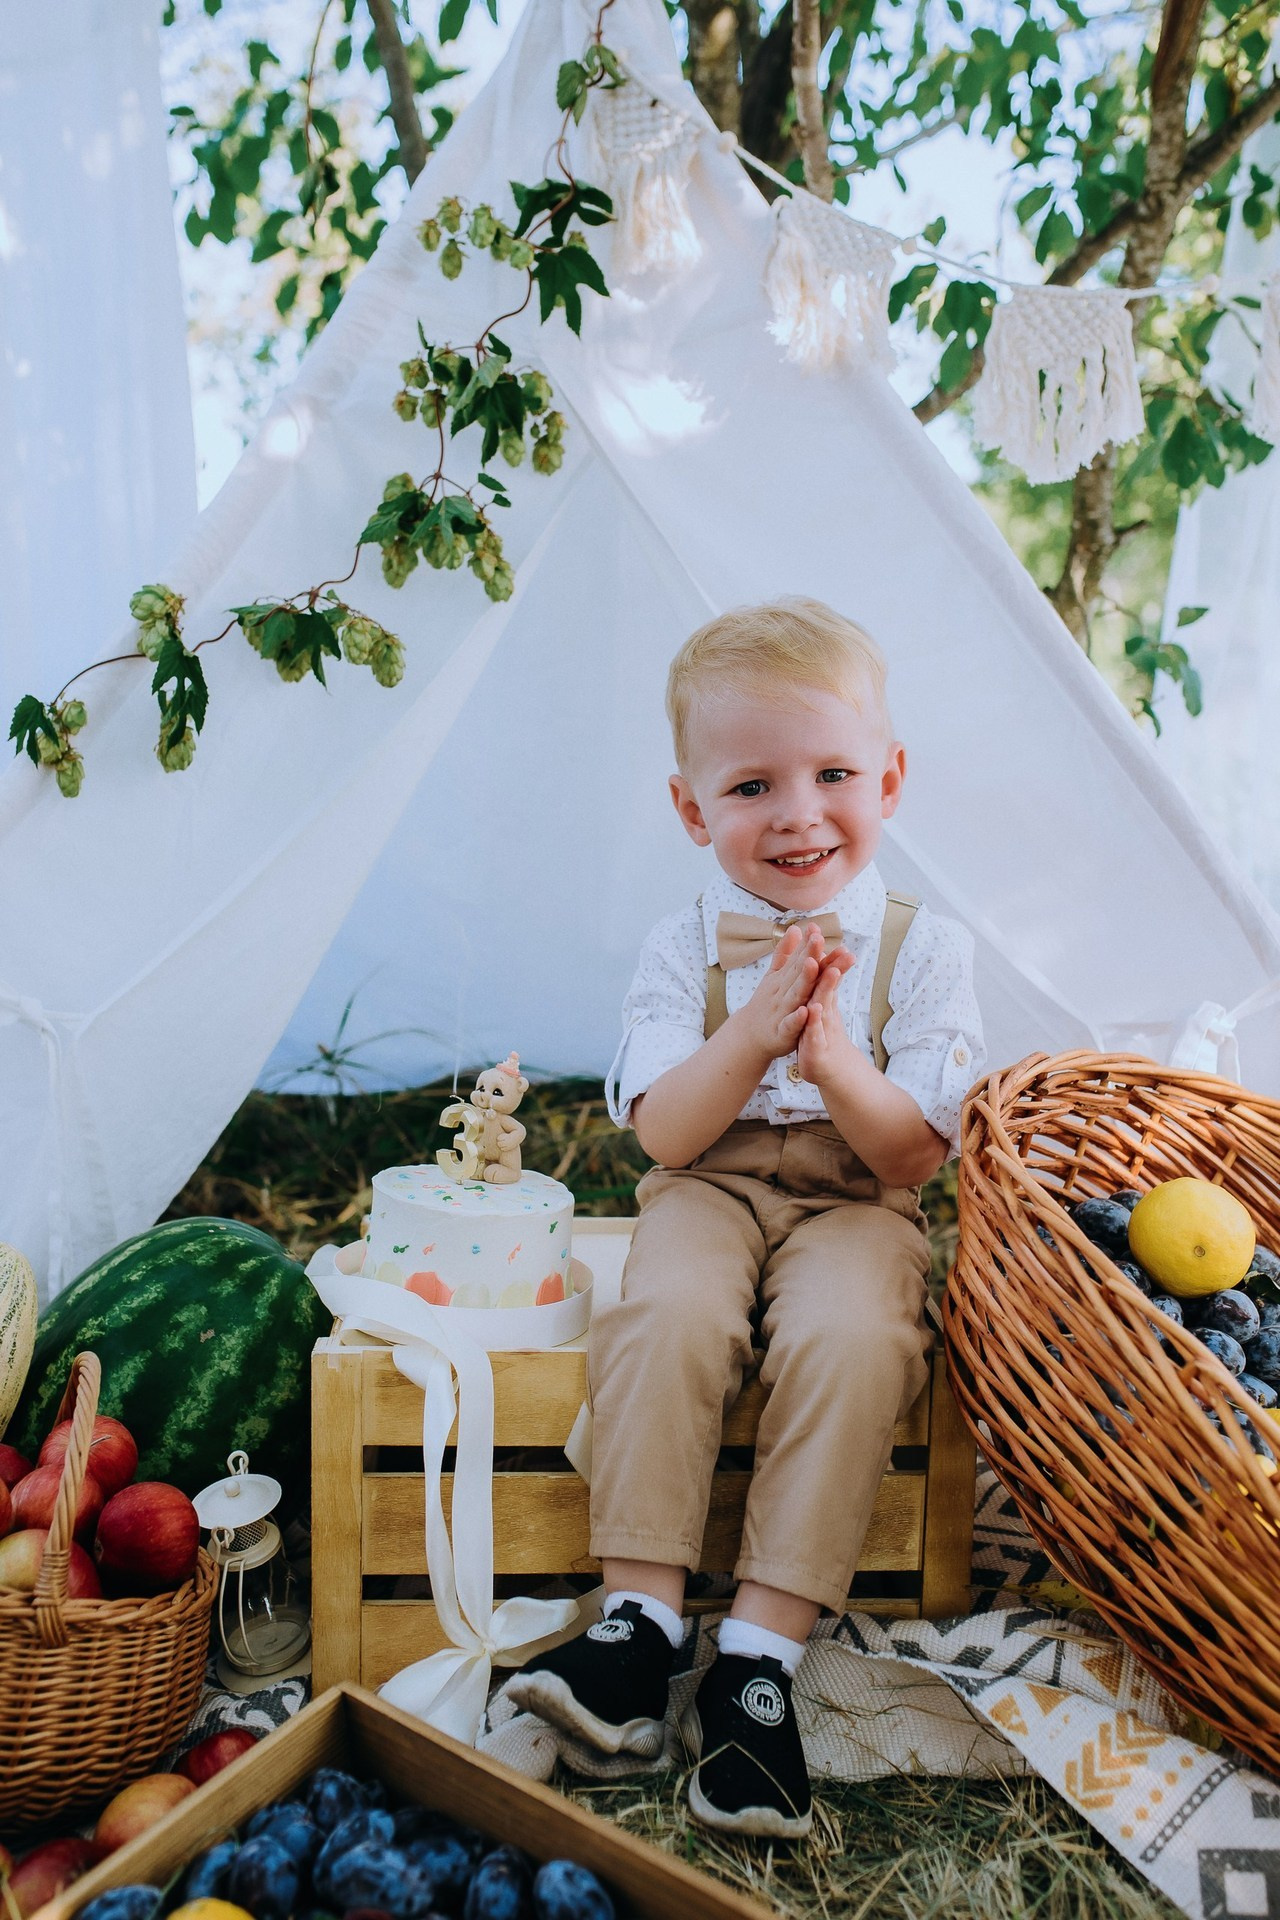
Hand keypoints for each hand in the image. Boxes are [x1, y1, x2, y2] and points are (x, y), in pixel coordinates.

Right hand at [735, 923, 823, 1064]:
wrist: (750, 1036)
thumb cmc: (767, 1004)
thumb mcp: (774, 976)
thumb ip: (786, 953)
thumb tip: (795, 928)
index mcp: (785, 979)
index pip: (799, 959)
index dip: (809, 944)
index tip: (818, 928)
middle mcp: (783, 992)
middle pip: (799, 972)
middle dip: (809, 955)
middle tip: (818, 938)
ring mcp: (783, 1011)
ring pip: (796, 994)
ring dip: (804, 979)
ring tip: (812, 965)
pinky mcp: (783, 1032)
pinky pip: (791, 1024)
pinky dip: (797, 1018)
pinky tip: (806, 1011)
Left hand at [797, 949, 855, 1087]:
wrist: (828, 1068)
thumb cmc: (822, 1034)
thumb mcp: (821, 1006)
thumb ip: (824, 981)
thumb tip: (826, 957)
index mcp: (822, 999)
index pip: (823, 973)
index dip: (822, 952)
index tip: (819, 929)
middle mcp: (825, 1011)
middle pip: (828, 985)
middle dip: (830, 964)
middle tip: (836, 943)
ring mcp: (822, 1029)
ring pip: (824, 1005)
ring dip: (827, 988)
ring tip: (831, 970)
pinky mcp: (816, 1048)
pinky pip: (815, 1033)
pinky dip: (814, 1021)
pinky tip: (812, 1009)